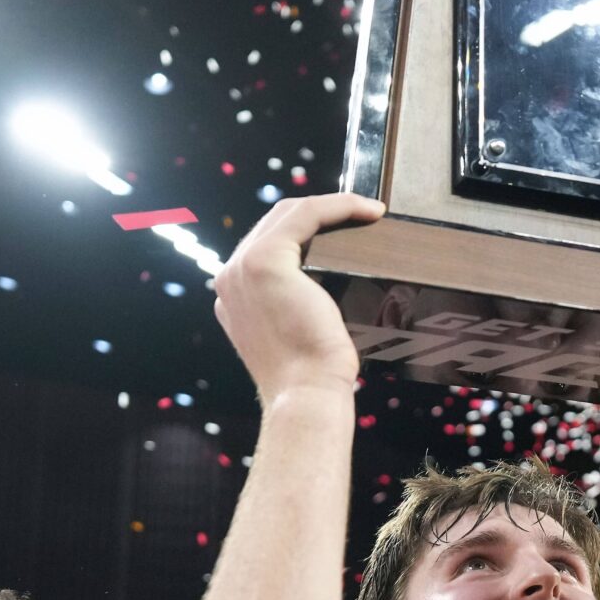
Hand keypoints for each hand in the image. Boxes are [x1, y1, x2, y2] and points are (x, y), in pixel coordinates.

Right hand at [211, 193, 382, 401]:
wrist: (306, 394)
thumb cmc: (312, 375)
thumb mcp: (298, 335)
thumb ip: (298, 307)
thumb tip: (327, 293)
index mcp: (234, 296)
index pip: (268, 245)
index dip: (307, 232)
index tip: (347, 231)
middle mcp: (230, 278)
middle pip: (276, 223)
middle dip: (319, 214)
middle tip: (363, 217)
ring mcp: (242, 267)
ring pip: (290, 213)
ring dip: (334, 206)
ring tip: (370, 212)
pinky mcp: (265, 259)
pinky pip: (307, 214)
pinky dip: (340, 205)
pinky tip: (370, 210)